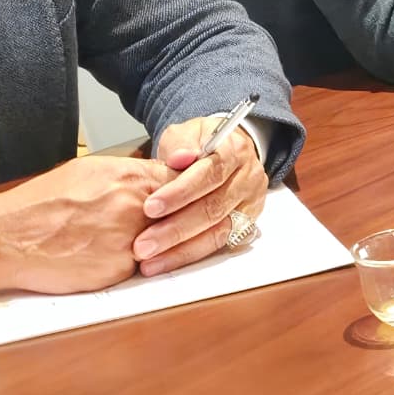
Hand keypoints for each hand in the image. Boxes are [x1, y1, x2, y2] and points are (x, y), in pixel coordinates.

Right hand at [0, 155, 172, 294]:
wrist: (7, 238)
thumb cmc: (42, 204)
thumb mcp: (89, 171)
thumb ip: (129, 174)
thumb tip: (154, 177)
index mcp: (129, 176)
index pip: (180, 181)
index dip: (181, 190)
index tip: (180, 196)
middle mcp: (135, 206)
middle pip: (177, 212)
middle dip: (168, 218)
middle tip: (148, 222)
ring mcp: (130, 239)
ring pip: (160, 241)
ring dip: (150, 242)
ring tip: (112, 238)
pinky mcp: (119, 269)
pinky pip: (137, 265)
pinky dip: (125, 262)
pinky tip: (99, 256)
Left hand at [132, 115, 270, 275]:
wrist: (227, 151)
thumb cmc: (201, 143)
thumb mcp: (189, 132)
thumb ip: (182, 144)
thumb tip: (179, 157)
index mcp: (235, 151)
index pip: (210, 173)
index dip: (180, 192)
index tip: (150, 207)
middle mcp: (248, 179)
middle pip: (214, 208)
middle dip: (175, 229)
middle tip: (143, 245)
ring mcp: (250, 204)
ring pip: (218, 232)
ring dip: (181, 250)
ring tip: (150, 261)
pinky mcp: (246, 224)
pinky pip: (219, 245)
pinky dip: (191, 255)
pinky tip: (167, 262)